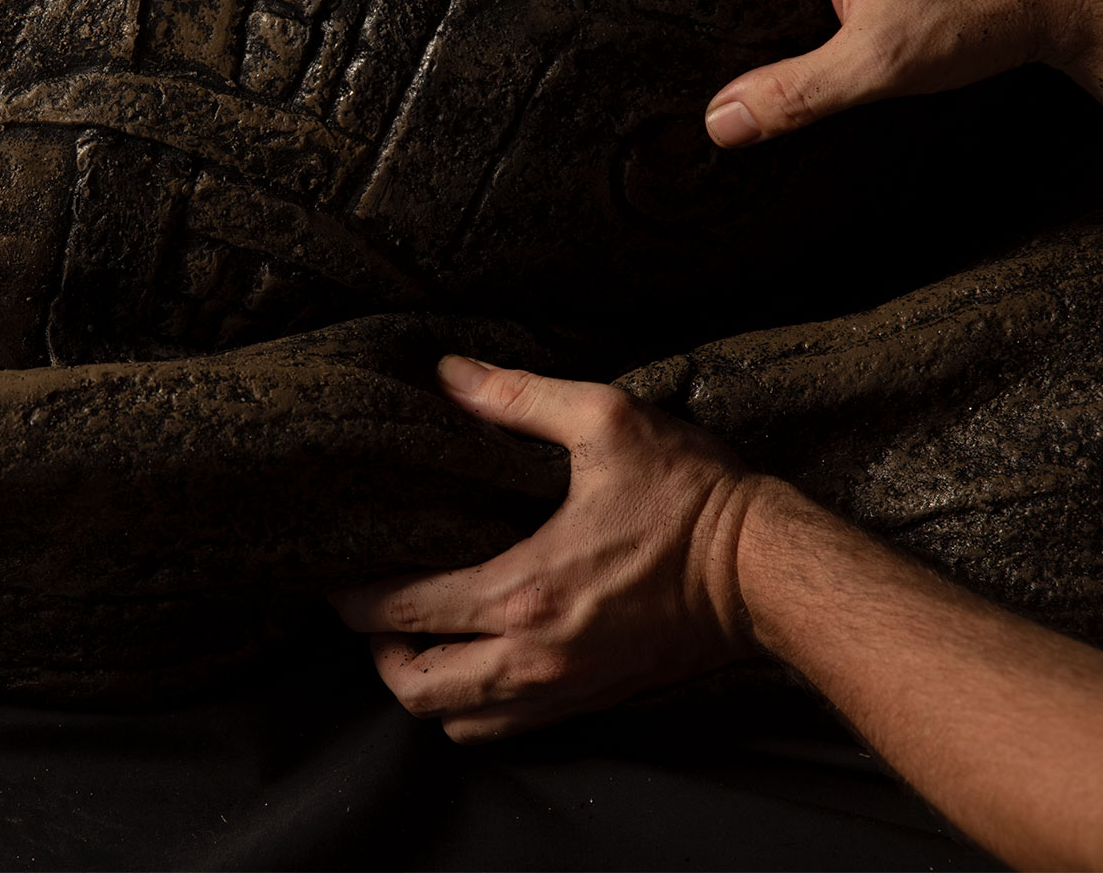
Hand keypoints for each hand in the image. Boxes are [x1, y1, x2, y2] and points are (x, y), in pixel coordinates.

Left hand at [329, 356, 765, 742]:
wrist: (768, 572)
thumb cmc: (692, 496)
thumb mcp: (607, 422)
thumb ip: (518, 396)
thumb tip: (448, 373)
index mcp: (524, 592)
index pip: (403, 613)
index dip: (353, 599)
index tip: (334, 576)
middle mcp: (533, 657)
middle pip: (414, 688)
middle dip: (378, 653)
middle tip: (373, 610)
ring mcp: (563, 689)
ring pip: (457, 722)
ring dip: (423, 686)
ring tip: (417, 637)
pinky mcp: (591, 701)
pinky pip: (505, 729)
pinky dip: (471, 706)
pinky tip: (473, 659)